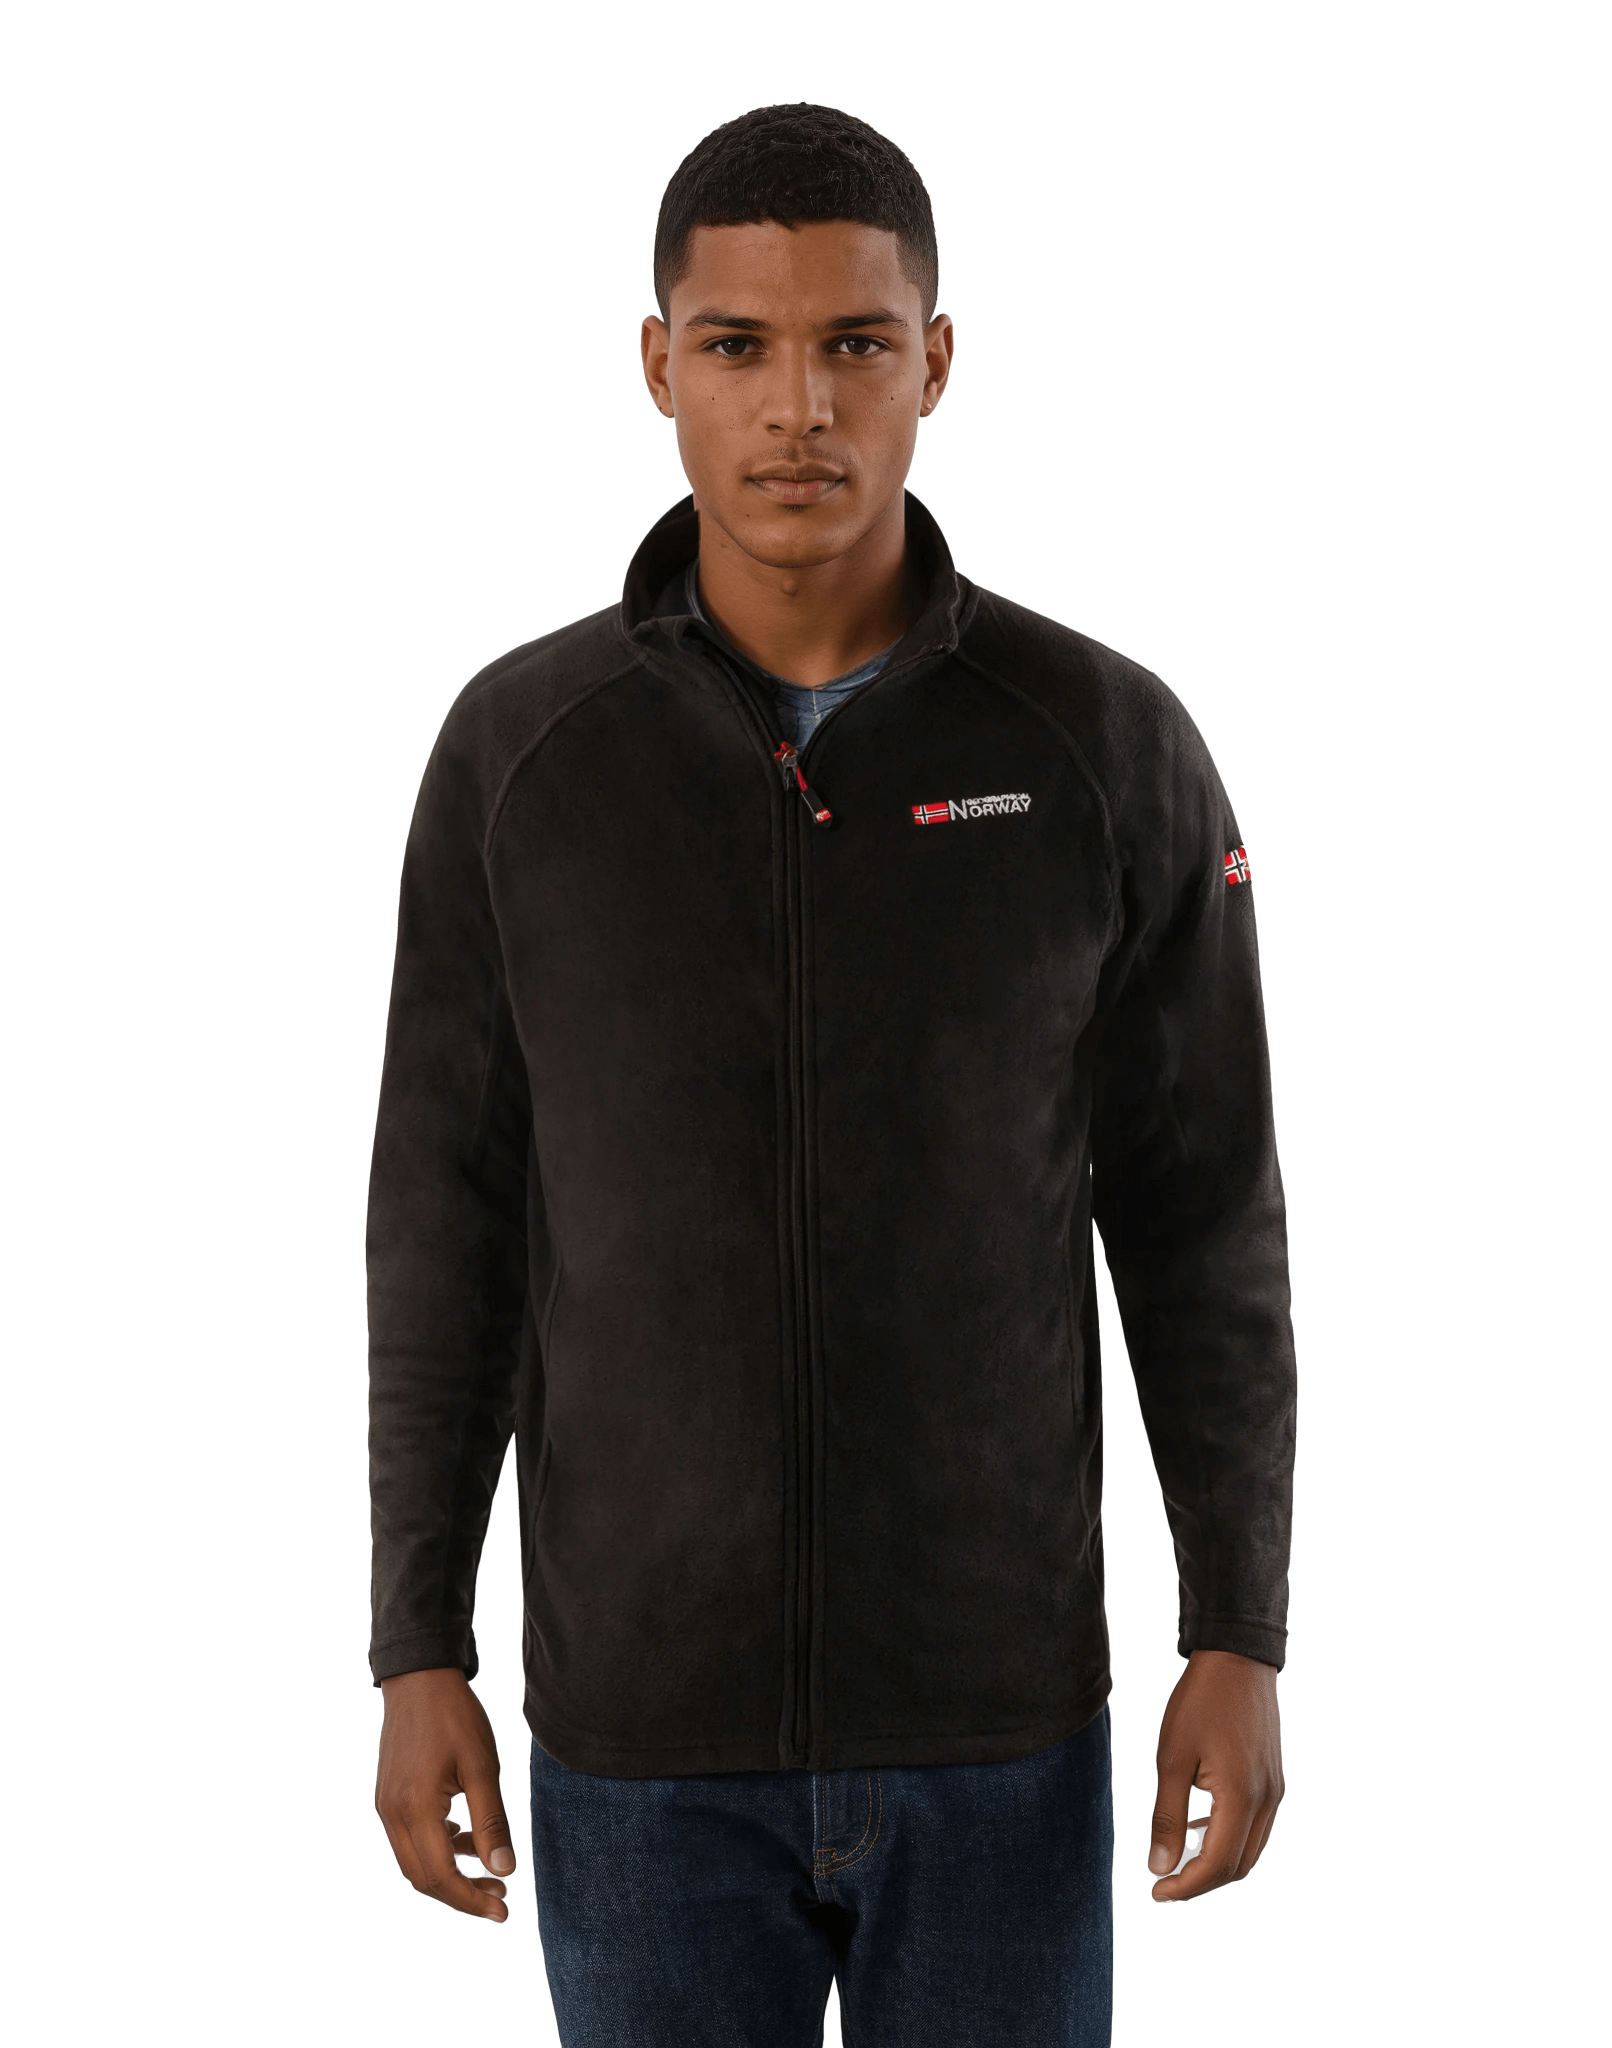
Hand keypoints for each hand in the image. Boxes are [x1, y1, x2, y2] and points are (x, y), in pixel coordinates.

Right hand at [376, 1667, 514, 1920]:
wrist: (419, 1677)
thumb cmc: (454, 1716)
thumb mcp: (482, 1767)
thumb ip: (491, 1822)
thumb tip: (504, 1870)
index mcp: (414, 1809)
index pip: (440, 1877)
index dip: (471, 1901)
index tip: (503, 1911)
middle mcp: (392, 1814)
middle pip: (423, 1878)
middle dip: (462, 1894)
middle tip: (501, 1894)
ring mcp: (385, 1806)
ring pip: (414, 1862)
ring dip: (450, 1873)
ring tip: (490, 1870)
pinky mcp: (387, 1797)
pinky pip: (409, 1839)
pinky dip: (437, 1849)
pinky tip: (465, 1837)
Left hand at [1147, 1649, 1282, 1901]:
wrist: (1237, 1658)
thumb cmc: (1200, 1702)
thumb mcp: (1172, 1758)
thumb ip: (1167, 1816)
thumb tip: (1159, 1866)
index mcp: (1242, 1797)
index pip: (1218, 1865)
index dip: (1186, 1887)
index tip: (1156, 1892)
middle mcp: (1267, 1800)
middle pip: (1238, 1866)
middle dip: (1201, 1882)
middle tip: (1164, 1881)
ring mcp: (1275, 1791)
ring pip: (1249, 1850)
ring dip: (1216, 1863)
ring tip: (1177, 1858)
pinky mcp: (1274, 1779)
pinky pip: (1255, 1827)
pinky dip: (1228, 1839)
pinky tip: (1199, 1827)